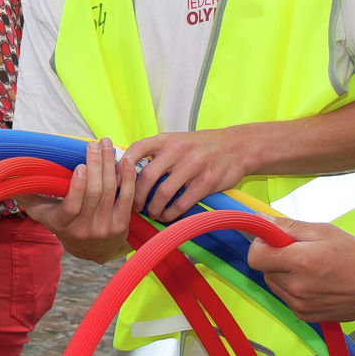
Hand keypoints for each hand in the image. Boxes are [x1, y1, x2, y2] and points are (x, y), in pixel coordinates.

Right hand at [15, 138, 135, 263]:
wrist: (91, 250)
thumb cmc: (63, 224)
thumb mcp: (43, 214)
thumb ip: (27, 196)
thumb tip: (6, 176)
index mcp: (62, 225)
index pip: (71, 207)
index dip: (78, 187)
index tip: (80, 166)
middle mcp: (84, 230)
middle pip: (94, 194)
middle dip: (96, 165)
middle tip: (95, 144)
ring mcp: (104, 229)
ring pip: (110, 192)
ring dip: (110, 165)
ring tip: (107, 145)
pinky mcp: (121, 226)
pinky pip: (126, 198)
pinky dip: (126, 178)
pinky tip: (125, 161)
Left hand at [125, 127, 252, 221]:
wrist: (237, 146)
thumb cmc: (201, 146)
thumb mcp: (177, 141)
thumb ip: (155, 152)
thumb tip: (127, 169)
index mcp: (166, 139)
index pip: (136, 150)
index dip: (122, 168)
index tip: (117, 183)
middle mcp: (178, 150)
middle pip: (146, 177)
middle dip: (136, 196)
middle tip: (135, 207)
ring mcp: (193, 166)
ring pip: (162, 193)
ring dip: (153, 208)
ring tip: (152, 213)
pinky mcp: (206, 182)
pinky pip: (181, 203)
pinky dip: (171, 213)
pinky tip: (168, 216)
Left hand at [246, 220, 354, 323]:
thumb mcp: (325, 231)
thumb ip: (289, 226)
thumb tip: (262, 219)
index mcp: (300, 261)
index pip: (256, 256)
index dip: (261, 244)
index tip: (275, 240)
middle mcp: (296, 287)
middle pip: (264, 270)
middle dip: (275, 258)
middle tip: (299, 252)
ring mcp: (299, 304)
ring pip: (274, 284)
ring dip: (283, 274)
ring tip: (309, 268)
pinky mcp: (304, 315)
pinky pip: (286, 298)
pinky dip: (293, 289)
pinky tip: (314, 282)